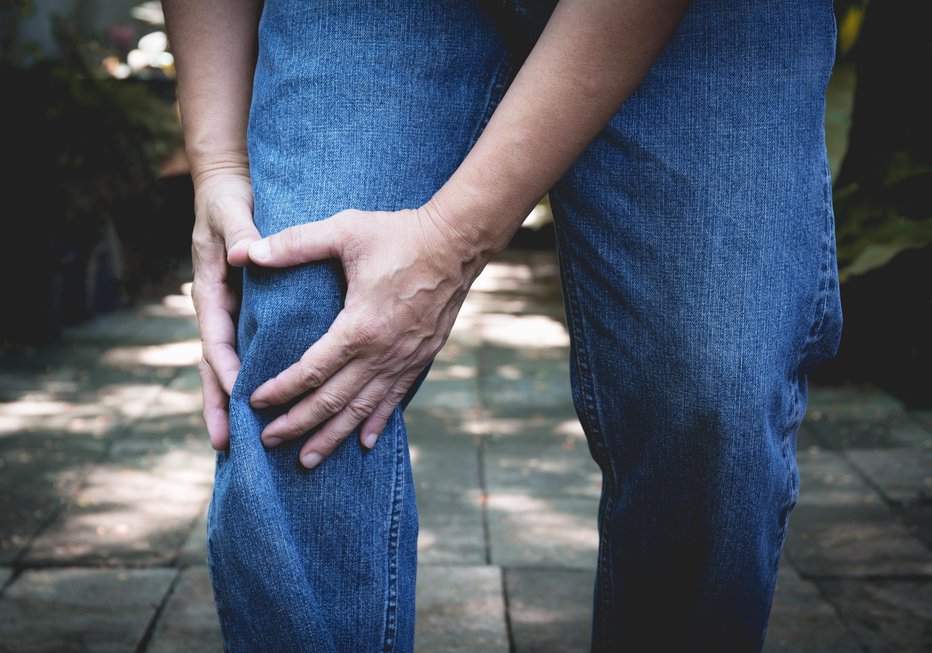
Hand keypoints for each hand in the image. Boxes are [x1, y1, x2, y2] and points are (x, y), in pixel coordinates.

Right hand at [191, 170, 260, 449]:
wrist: (229, 186)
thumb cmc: (229, 198)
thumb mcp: (232, 211)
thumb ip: (240, 232)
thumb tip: (241, 256)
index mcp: (210, 291)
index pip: (216, 339)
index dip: (227, 369)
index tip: (240, 395)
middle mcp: (219, 308)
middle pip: (216, 365)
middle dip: (219, 404)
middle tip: (224, 445)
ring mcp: (232, 313)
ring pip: (230, 365)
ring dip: (232, 402)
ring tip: (239, 444)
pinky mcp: (248, 312)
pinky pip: (250, 351)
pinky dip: (253, 379)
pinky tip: (268, 405)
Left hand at [248, 203, 486, 468]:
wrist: (458, 242)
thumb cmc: (400, 234)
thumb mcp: (344, 231)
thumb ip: (294, 244)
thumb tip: (244, 250)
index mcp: (359, 327)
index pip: (310, 371)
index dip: (280, 390)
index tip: (255, 402)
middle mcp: (382, 353)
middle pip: (332, 401)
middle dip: (298, 424)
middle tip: (269, 440)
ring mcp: (404, 360)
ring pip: (362, 409)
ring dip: (332, 436)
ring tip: (308, 459)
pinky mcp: (421, 358)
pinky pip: (394, 399)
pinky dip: (375, 423)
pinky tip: (362, 442)